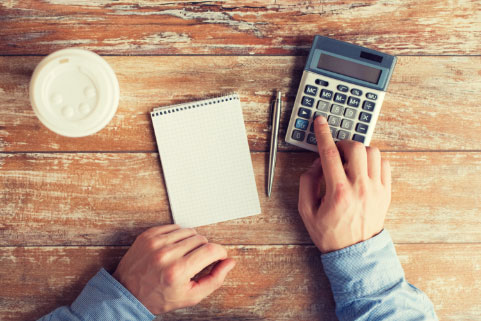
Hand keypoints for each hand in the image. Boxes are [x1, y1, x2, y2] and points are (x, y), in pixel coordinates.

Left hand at [113, 225, 235, 313]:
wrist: (128, 293)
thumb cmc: (159, 297)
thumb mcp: (191, 296)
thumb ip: (214, 279)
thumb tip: (229, 262)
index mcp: (178, 272)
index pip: (211, 250)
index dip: (220, 253)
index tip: (219, 257)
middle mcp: (166, 254)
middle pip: (201, 239)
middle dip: (205, 250)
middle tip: (198, 262)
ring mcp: (155, 242)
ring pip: (189, 231)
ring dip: (192, 242)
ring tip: (185, 255)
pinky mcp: (148, 235)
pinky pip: (174, 227)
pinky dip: (179, 236)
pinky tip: (175, 248)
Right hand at [298, 116, 390, 252]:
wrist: (354, 253)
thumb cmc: (329, 233)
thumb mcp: (306, 211)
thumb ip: (306, 183)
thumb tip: (315, 163)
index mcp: (338, 192)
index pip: (329, 153)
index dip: (323, 134)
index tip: (320, 122)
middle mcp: (360, 188)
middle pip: (355, 147)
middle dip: (342, 143)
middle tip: (335, 151)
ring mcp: (376, 190)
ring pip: (373, 153)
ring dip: (359, 150)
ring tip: (349, 160)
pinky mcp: (386, 193)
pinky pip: (385, 165)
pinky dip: (373, 160)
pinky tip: (363, 168)